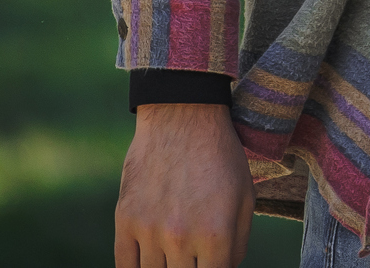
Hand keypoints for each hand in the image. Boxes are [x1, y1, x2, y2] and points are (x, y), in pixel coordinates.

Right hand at [115, 103, 254, 267]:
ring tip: (175, 253)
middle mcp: (180, 237)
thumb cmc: (220, 156)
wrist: (182, 117)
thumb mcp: (245, 197)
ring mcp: (149, 230)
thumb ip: (238, 243)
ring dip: (166, 267)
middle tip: (193, 254)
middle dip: (191, 267)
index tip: (211, 263)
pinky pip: (124, 267)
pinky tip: (149, 262)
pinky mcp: (124, 220)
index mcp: (216, 234)